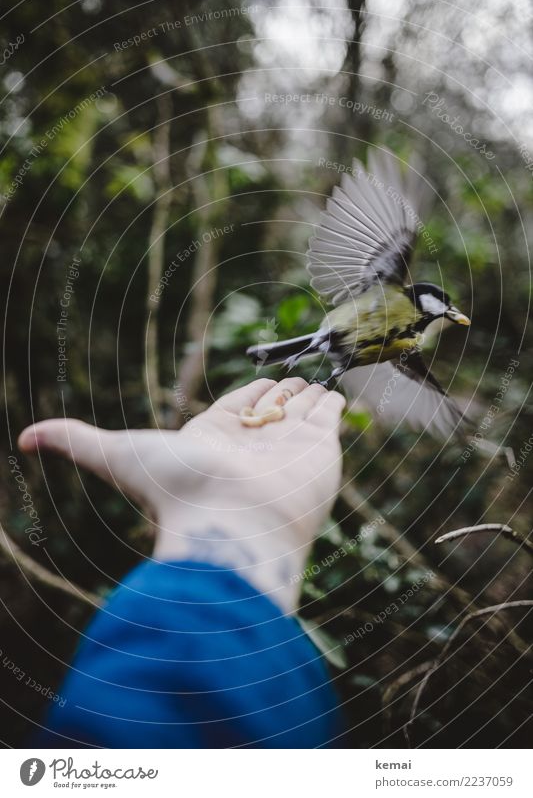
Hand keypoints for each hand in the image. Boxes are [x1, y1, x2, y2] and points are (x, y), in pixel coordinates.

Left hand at [18, 378, 345, 611]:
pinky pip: (329, 416)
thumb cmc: (178, 491)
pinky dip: (332, 403)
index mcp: (214, 440)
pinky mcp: (320, 447)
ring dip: (307, 396)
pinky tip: (333, 392)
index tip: (260, 383)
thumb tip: (22, 437)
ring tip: (315, 383)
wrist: (234, 525)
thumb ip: (76, 439)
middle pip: (271, 409)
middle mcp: (253, 444)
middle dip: (280, 394)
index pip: (237, 408)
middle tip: (290, 380)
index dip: (249, 394)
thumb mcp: (117, 454)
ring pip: (301, 411)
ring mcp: (289, 447)